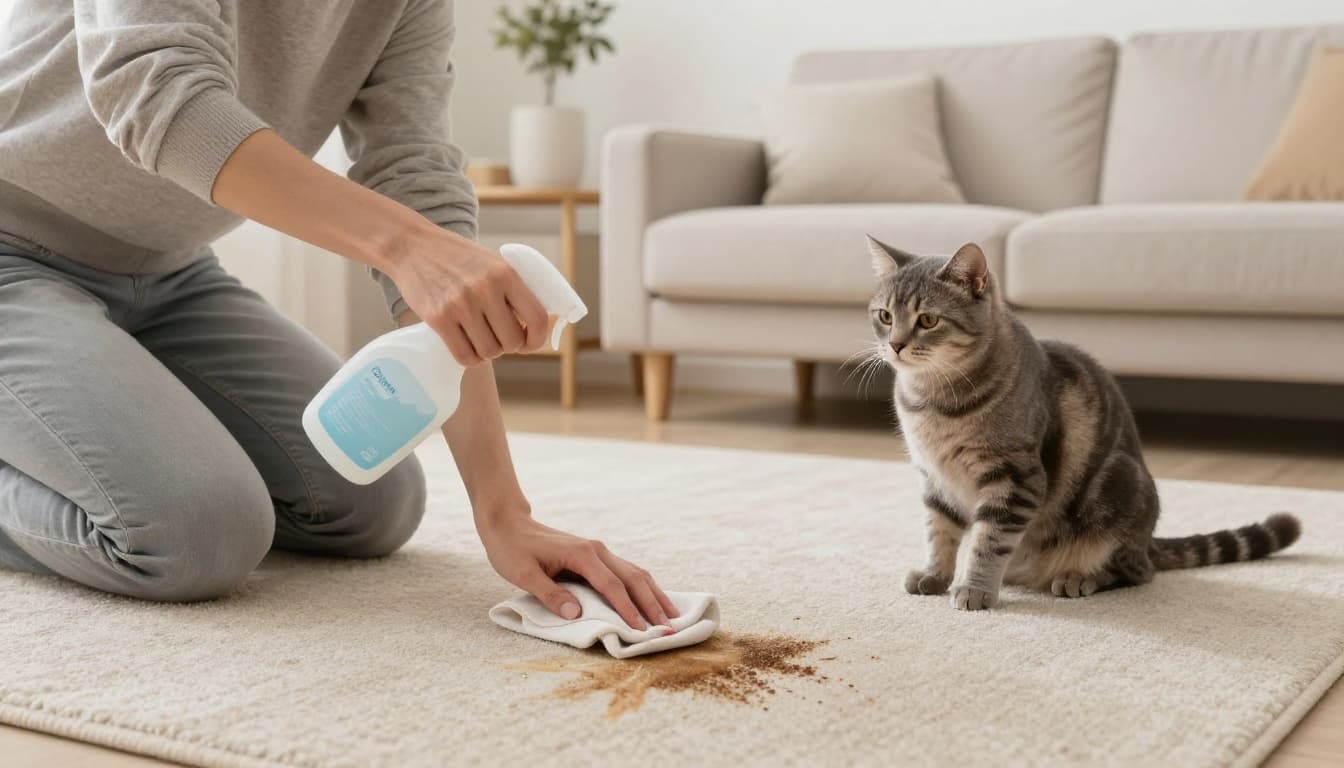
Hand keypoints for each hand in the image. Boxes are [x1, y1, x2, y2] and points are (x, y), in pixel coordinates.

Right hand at [390, 227, 549, 365]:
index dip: (537, 339)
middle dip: (507, 346)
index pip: (537, 318)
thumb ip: (512, 290)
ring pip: (489, 352)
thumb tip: (531, 327)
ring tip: (478, 338)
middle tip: (496, 337)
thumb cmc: (456, 258)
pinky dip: (469, 357)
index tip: (529, 343)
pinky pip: (464, 356)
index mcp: (506, 273)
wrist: (412, 246)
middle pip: (512, 341)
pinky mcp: (438, 318)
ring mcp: (461, 304)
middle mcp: (486, 289)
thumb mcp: (492, 263)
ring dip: (486, 352)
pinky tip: (465, 345)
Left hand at [477, 511, 679, 629]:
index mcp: (582, 555)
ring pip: (635, 573)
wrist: (508, 524)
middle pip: (633, 578)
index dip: (628, 609)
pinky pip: (626, 572)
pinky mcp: (596, 556)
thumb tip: (577, 614)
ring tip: (671, 615)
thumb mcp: (524, 575)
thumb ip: (551, 594)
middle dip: (652, 604)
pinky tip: (652, 599)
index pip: (612, 586)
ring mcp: (599, 551)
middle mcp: (597, 550)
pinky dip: (643, 587)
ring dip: (654, 594)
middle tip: (669, 627)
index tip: (643, 631)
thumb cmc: (513, 550)